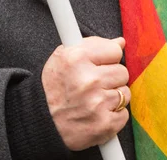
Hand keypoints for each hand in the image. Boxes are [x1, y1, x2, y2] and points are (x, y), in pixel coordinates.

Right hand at [42, 36, 129, 150]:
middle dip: (111, 77)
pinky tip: (98, 113)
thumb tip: (121, 42)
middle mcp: (88, 80)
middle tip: (94, 84)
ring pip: (125, 93)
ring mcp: (97, 103)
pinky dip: (114, 115)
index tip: (99, 64)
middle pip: (122, 72)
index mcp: (77, 58)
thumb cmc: (54, 87)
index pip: (115, 50)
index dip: (107, 58)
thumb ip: (92, 45)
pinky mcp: (105, 124)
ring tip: (95, 98)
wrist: (42, 123)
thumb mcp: (63, 57)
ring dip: (113, 96)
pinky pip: (124, 114)